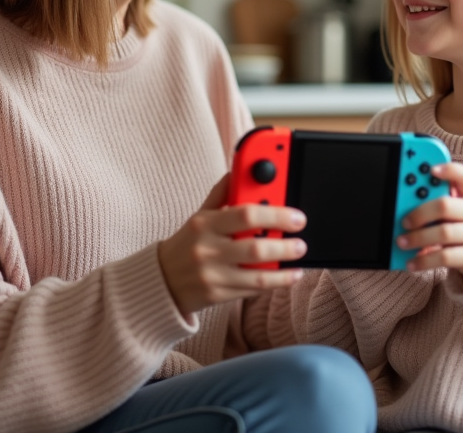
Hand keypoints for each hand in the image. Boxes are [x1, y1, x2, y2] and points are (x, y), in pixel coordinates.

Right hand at [158, 175, 308, 316]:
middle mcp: (207, 250)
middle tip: (301, 239)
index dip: (275, 214)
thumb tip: (240, 168)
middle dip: (284, 244)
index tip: (295, 216)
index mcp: (205, 224)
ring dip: (284, 266)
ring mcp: (212, 275)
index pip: (245, 215)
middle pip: (255, 247)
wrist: (161, 281)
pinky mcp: (218, 295)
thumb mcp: (199, 215)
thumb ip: (222, 193)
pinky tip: (290, 276)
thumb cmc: (187, 243)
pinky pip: (253, 289)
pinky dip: (276, 282)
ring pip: (257, 273)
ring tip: (299, 256)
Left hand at [395, 162, 462, 283]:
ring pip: (443, 233)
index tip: (431, 169)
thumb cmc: (457, 226)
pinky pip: (444, 257)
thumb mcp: (451, 211)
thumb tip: (402, 203)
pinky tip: (411, 262)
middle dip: (420, 213)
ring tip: (402, 242)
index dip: (450, 170)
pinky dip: (424, 260)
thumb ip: (433, 202)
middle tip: (403, 221)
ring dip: (418, 238)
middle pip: (446, 205)